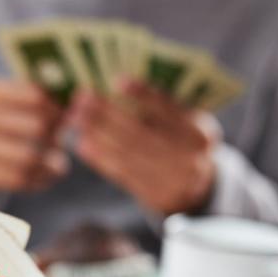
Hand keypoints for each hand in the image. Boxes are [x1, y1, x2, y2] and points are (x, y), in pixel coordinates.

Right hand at [0, 78, 68, 196]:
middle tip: (62, 144)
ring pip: (28, 158)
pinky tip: (45, 178)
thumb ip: (32, 101)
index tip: (67, 119)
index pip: (36, 97)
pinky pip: (17, 179)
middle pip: (36, 128)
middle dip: (56, 138)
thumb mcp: (3, 105)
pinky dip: (38, 180)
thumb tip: (76, 105)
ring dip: (51, 164)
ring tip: (60, 166)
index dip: (58, 110)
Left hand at [67, 80, 220, 214]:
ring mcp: (172, 180)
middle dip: (108, 114)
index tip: (117, 80)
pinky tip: (83, 145)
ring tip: (76, 119)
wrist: (197, 188)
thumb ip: (164, 110)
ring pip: (128, 155)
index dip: (144, 95)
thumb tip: (117, 85)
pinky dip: (100, 159)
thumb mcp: (186, 125)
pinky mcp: (154, 196)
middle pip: (142, 134)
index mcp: (201, 133)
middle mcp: (190, 158)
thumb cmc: (183, 144)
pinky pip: (122, 175)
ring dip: (98, 135)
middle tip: (82, 98)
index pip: (171, 110)